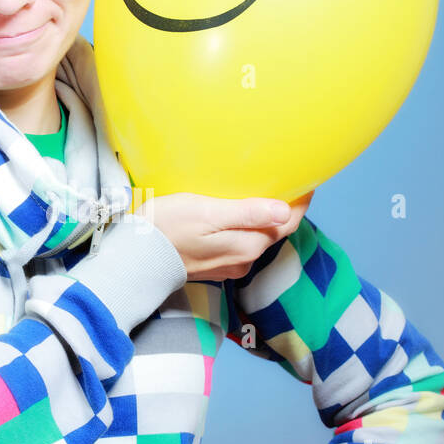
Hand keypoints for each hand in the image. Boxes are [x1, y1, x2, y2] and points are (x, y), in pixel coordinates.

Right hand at [132, 190, 314, 281]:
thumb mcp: (208, 213)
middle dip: (285, 207)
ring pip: (258, 238)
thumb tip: (286, 211)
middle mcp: (245, 258)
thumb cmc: (168, 227)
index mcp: (249, 244)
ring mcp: (230, 264)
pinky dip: (247, 227)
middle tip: (287, 180)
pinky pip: (241, 243)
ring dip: (265, 218)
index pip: (288, 221)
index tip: (307, 178)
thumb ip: (249, 213)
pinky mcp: (215, 265)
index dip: (301, 200)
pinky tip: (238, 214)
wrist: (136, 256)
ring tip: (264, 193)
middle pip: (275, 230)